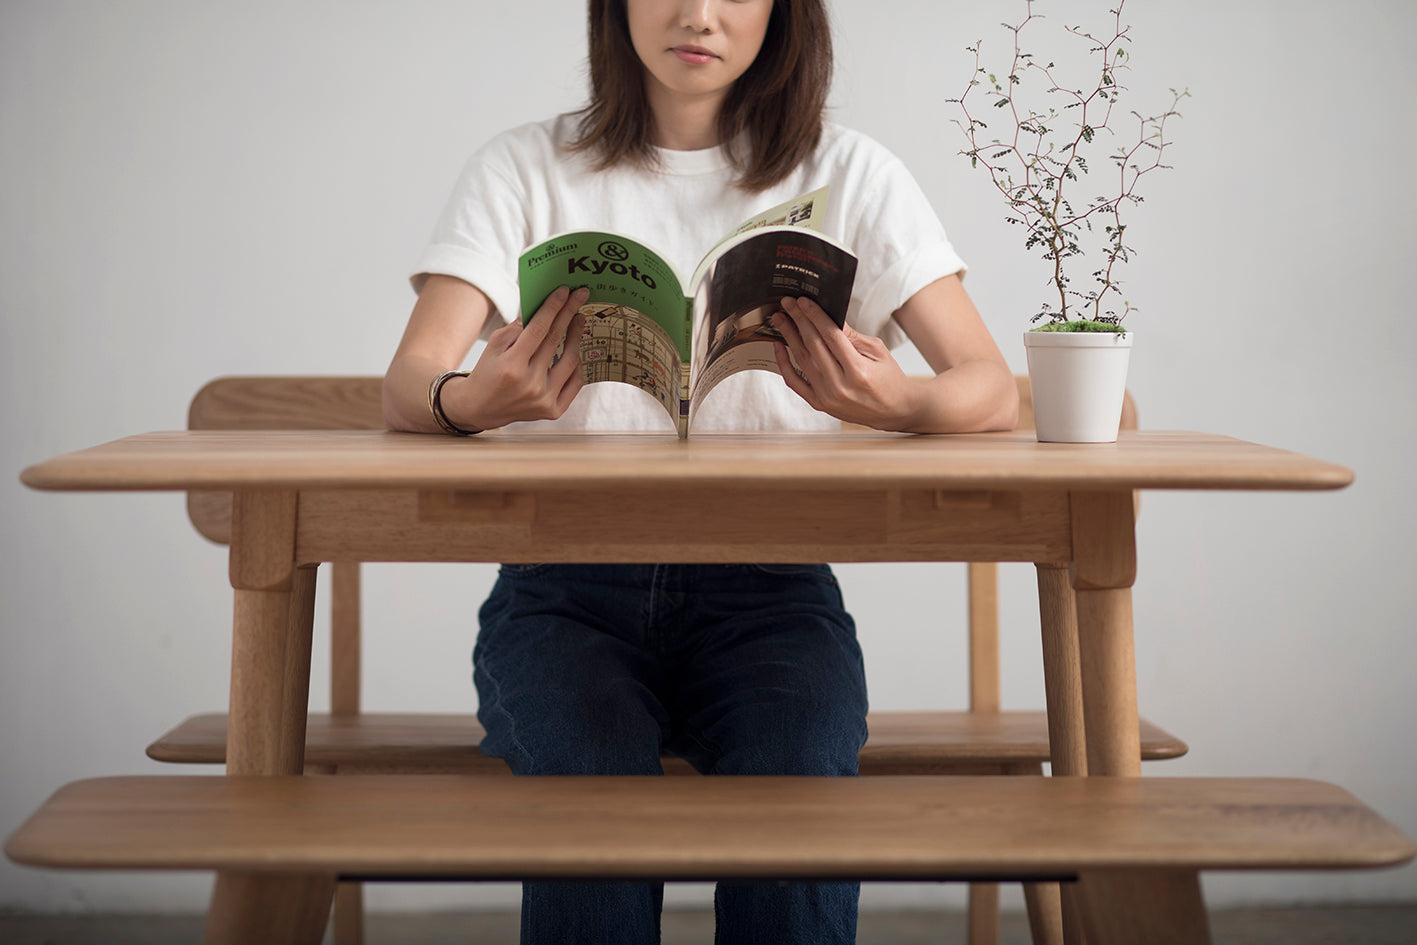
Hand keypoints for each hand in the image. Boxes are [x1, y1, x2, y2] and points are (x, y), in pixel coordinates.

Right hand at [445, 286, 587, 430]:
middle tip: (579, 296)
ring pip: (570, 361)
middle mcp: (530, 384)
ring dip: (576, 336)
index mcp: (511, 366)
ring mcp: (544, 399)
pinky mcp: (553, 411)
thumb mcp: (494, 346)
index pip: (538, 330)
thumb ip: (517, 328)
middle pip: (555, 340)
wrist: (480, 408)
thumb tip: (543, 309)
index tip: (564, 291)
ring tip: (578, 320)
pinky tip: (576, 350)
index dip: (553, 308)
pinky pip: (575, 383)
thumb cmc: (487, 372)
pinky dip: (577, 364)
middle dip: (568, 313)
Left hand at [771, 295, 924, 430]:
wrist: (895, 410)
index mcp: (858, 371)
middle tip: (788, 304)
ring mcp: (827, 397)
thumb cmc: (889, 379)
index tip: (803, 301)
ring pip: (802, 360)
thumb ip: (852, 336)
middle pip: (813, 346)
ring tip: (780, 319)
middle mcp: (839, 386)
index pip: (831, 336)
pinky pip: (795, 382)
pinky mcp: (819, 404)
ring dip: (789, 336)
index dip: (815, 316)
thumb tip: (829, 318)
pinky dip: (784, 364)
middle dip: (799, 320)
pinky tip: (779, 346)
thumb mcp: (878, 351)